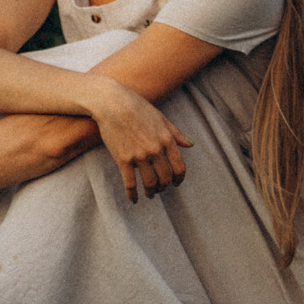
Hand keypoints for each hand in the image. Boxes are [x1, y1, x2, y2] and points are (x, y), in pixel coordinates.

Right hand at [90, 82, 192, 202]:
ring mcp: (139, 156)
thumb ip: (176, 134)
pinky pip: (130, 183)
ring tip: (150, 194)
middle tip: (161, 188)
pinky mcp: (123, 160)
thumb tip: (190, 145)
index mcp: (167, 140)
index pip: (179, 167)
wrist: (113, 103)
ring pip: (150, 183)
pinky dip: (132, 195)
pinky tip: (134, 200)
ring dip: (151, 192)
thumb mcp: (161, 118)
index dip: (179, 179)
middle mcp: (155, 150)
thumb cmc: (137, 108)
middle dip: (165, 186)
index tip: (176, 183)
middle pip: (165, 178)